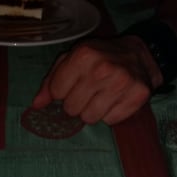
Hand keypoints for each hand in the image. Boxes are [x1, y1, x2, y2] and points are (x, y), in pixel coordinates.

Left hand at [32, 35, 163, 124]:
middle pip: (72, 109)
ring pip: (90, 118)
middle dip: (77, 103)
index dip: (62, 91)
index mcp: (83, 55)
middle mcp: (102, 69)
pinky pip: (110, 121)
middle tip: (89, 92)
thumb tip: (36, 105)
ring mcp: (121, 83)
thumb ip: (51, 81)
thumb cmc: (100, 58)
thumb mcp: (72, 60)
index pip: (57, 92)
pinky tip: (116, 100)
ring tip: (102, 96)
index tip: (73, 85)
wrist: (140, 55)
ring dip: (93, 111)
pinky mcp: (137, 96)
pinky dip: (111, 114)